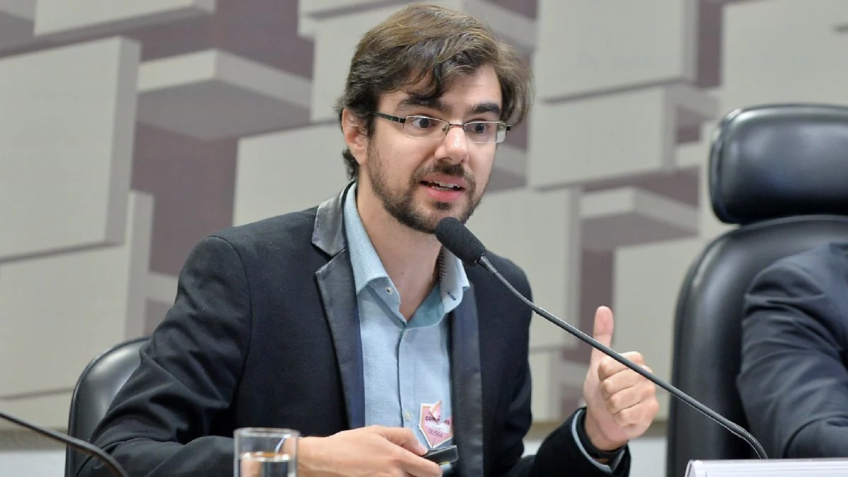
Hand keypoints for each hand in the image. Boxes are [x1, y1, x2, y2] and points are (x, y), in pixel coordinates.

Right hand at [297, 426, 442, 476]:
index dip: (434, 469)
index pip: (431, 472)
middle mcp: (394, 476)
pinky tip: (377, 474)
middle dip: (418, 475)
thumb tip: (421, 448)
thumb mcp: (376, 431)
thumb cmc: (348, 444)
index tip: (427, 466)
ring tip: (388, 471)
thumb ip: (403, 436)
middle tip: (406, 468)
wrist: (323, 461)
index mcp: (397, 458)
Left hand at [582, 306, 658, 451]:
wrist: (605, 417)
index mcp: (635, 360)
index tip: (602, 377)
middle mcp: (646, 375)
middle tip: (608, 393)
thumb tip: (603, 308)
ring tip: (614, 405)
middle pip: (613, 384)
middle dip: (604, 392)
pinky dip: (617, 418)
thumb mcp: (598, 362)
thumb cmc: (602, 389)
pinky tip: (622, 416)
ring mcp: (650, 393)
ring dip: (610, 406)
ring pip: (618, 401)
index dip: (602, 374)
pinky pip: (625, 415)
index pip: (611, 365)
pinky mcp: (651, 411)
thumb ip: (602, 335)